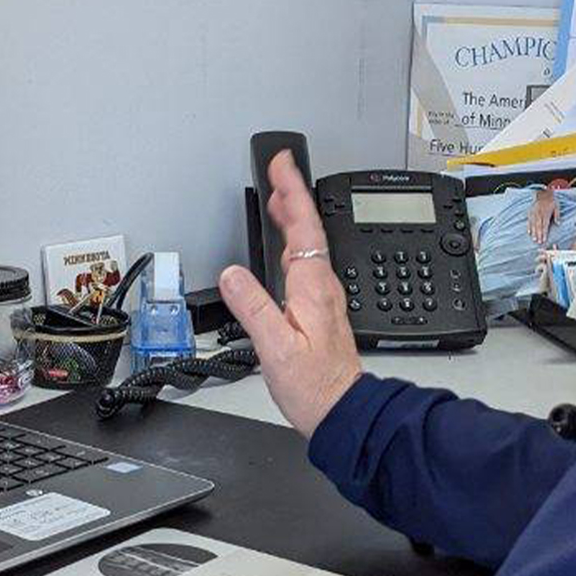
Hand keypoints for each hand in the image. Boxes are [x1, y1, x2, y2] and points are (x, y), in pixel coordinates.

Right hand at [219, 151, 362, 437]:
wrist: (342, 412)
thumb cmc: (315, 386)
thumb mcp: (276, 348)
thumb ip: (253, 308)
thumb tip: (232, 274)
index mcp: (312, 287)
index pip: (303, 226)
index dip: (292, 191)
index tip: (282, 163)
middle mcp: (321, 286)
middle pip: (308, 229)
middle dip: (293, 195)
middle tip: (279, 168)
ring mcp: (323, 297)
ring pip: (309, 244)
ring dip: (295, 216)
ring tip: (280, 197)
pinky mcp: (319, 309)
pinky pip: (307, 262)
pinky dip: (295, 242)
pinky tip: (287, 246)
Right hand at [527, 188, 557, 244]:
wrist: (543, 192)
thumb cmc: (551, 200)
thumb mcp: (557, 207)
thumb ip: (557, 216)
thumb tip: (558, 224)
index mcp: (546, 214)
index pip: (545, 226)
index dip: (544, 233)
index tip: (544, 239)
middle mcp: (539, 214)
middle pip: (539, 226)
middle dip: (539, 235)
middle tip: (539, 242)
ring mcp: (534, 213)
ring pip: (533, 225)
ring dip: (534, 232)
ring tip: (534, 239)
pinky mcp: (530, 212)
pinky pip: (529, 220)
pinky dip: (528, 226)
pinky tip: (529, 232)